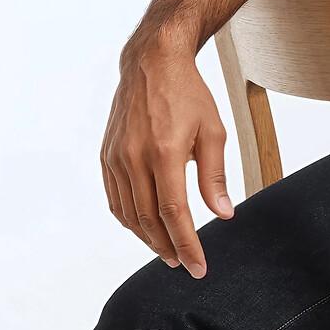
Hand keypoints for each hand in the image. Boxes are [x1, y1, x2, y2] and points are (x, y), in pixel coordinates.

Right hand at [100, 47, 233, 277]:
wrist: (152, 63)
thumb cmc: (188, 94)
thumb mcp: (213, 130)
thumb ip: (215, 175)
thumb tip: (223, 214)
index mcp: (165, 152)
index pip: (174, 213)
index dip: (187, 244)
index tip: (198, 266)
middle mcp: (135, 158)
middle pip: (148, 220)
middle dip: (167, 247)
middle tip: (184, 263)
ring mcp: (116, 158)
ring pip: (128, 214)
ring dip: (146, 238)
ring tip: (167, 249)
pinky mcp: (106, 155)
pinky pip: (115, 198)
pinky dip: (128, 219)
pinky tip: (143, 226)